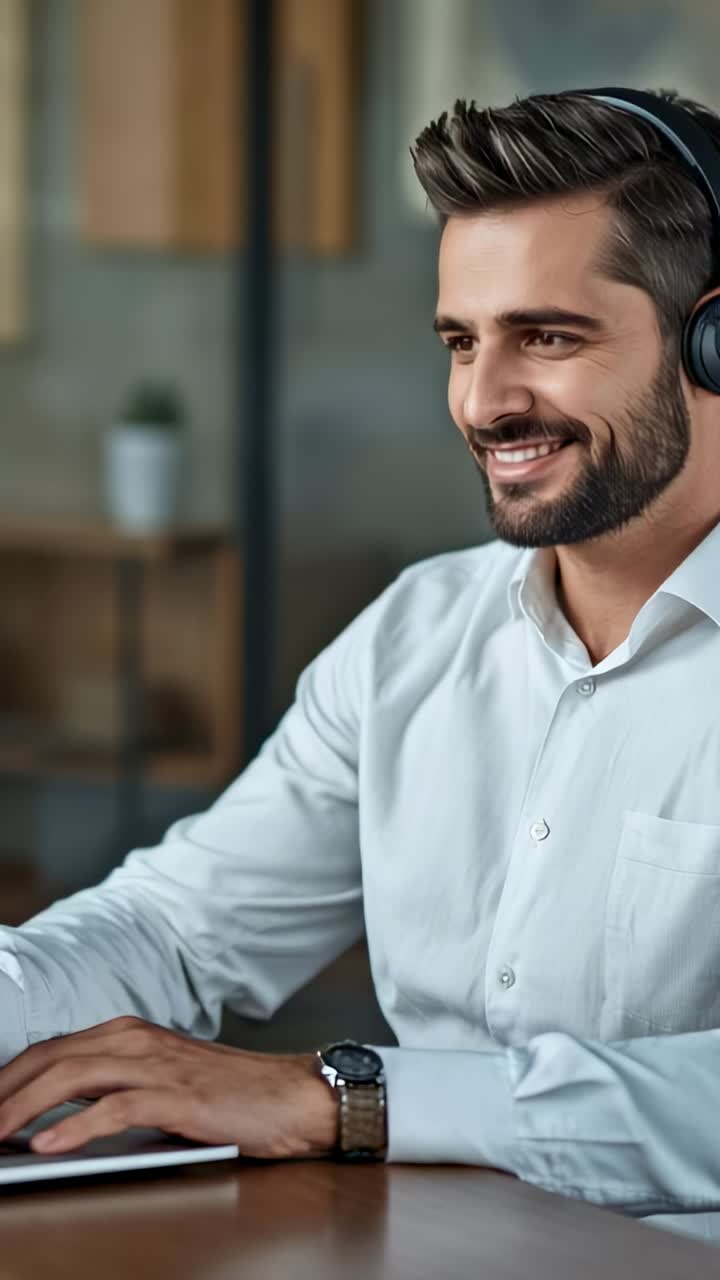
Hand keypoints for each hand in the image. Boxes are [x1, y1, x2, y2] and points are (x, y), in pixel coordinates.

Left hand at [0, 1017, 338, 1158]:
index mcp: (129, 1033)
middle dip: (4, 1091)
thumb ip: (113, 1090)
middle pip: (49, 1059)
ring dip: (23, 1109)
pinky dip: (74, 1128)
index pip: (50, 1049)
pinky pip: (113, 1108)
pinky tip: (47, 1148)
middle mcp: (136, 1039)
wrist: (291, 1096)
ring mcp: (156, 1064)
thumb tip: (52, 1124)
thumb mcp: (161, 1083)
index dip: (9, 1077)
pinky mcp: (177, 1096)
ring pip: (71, 1077)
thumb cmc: (228, 1095)